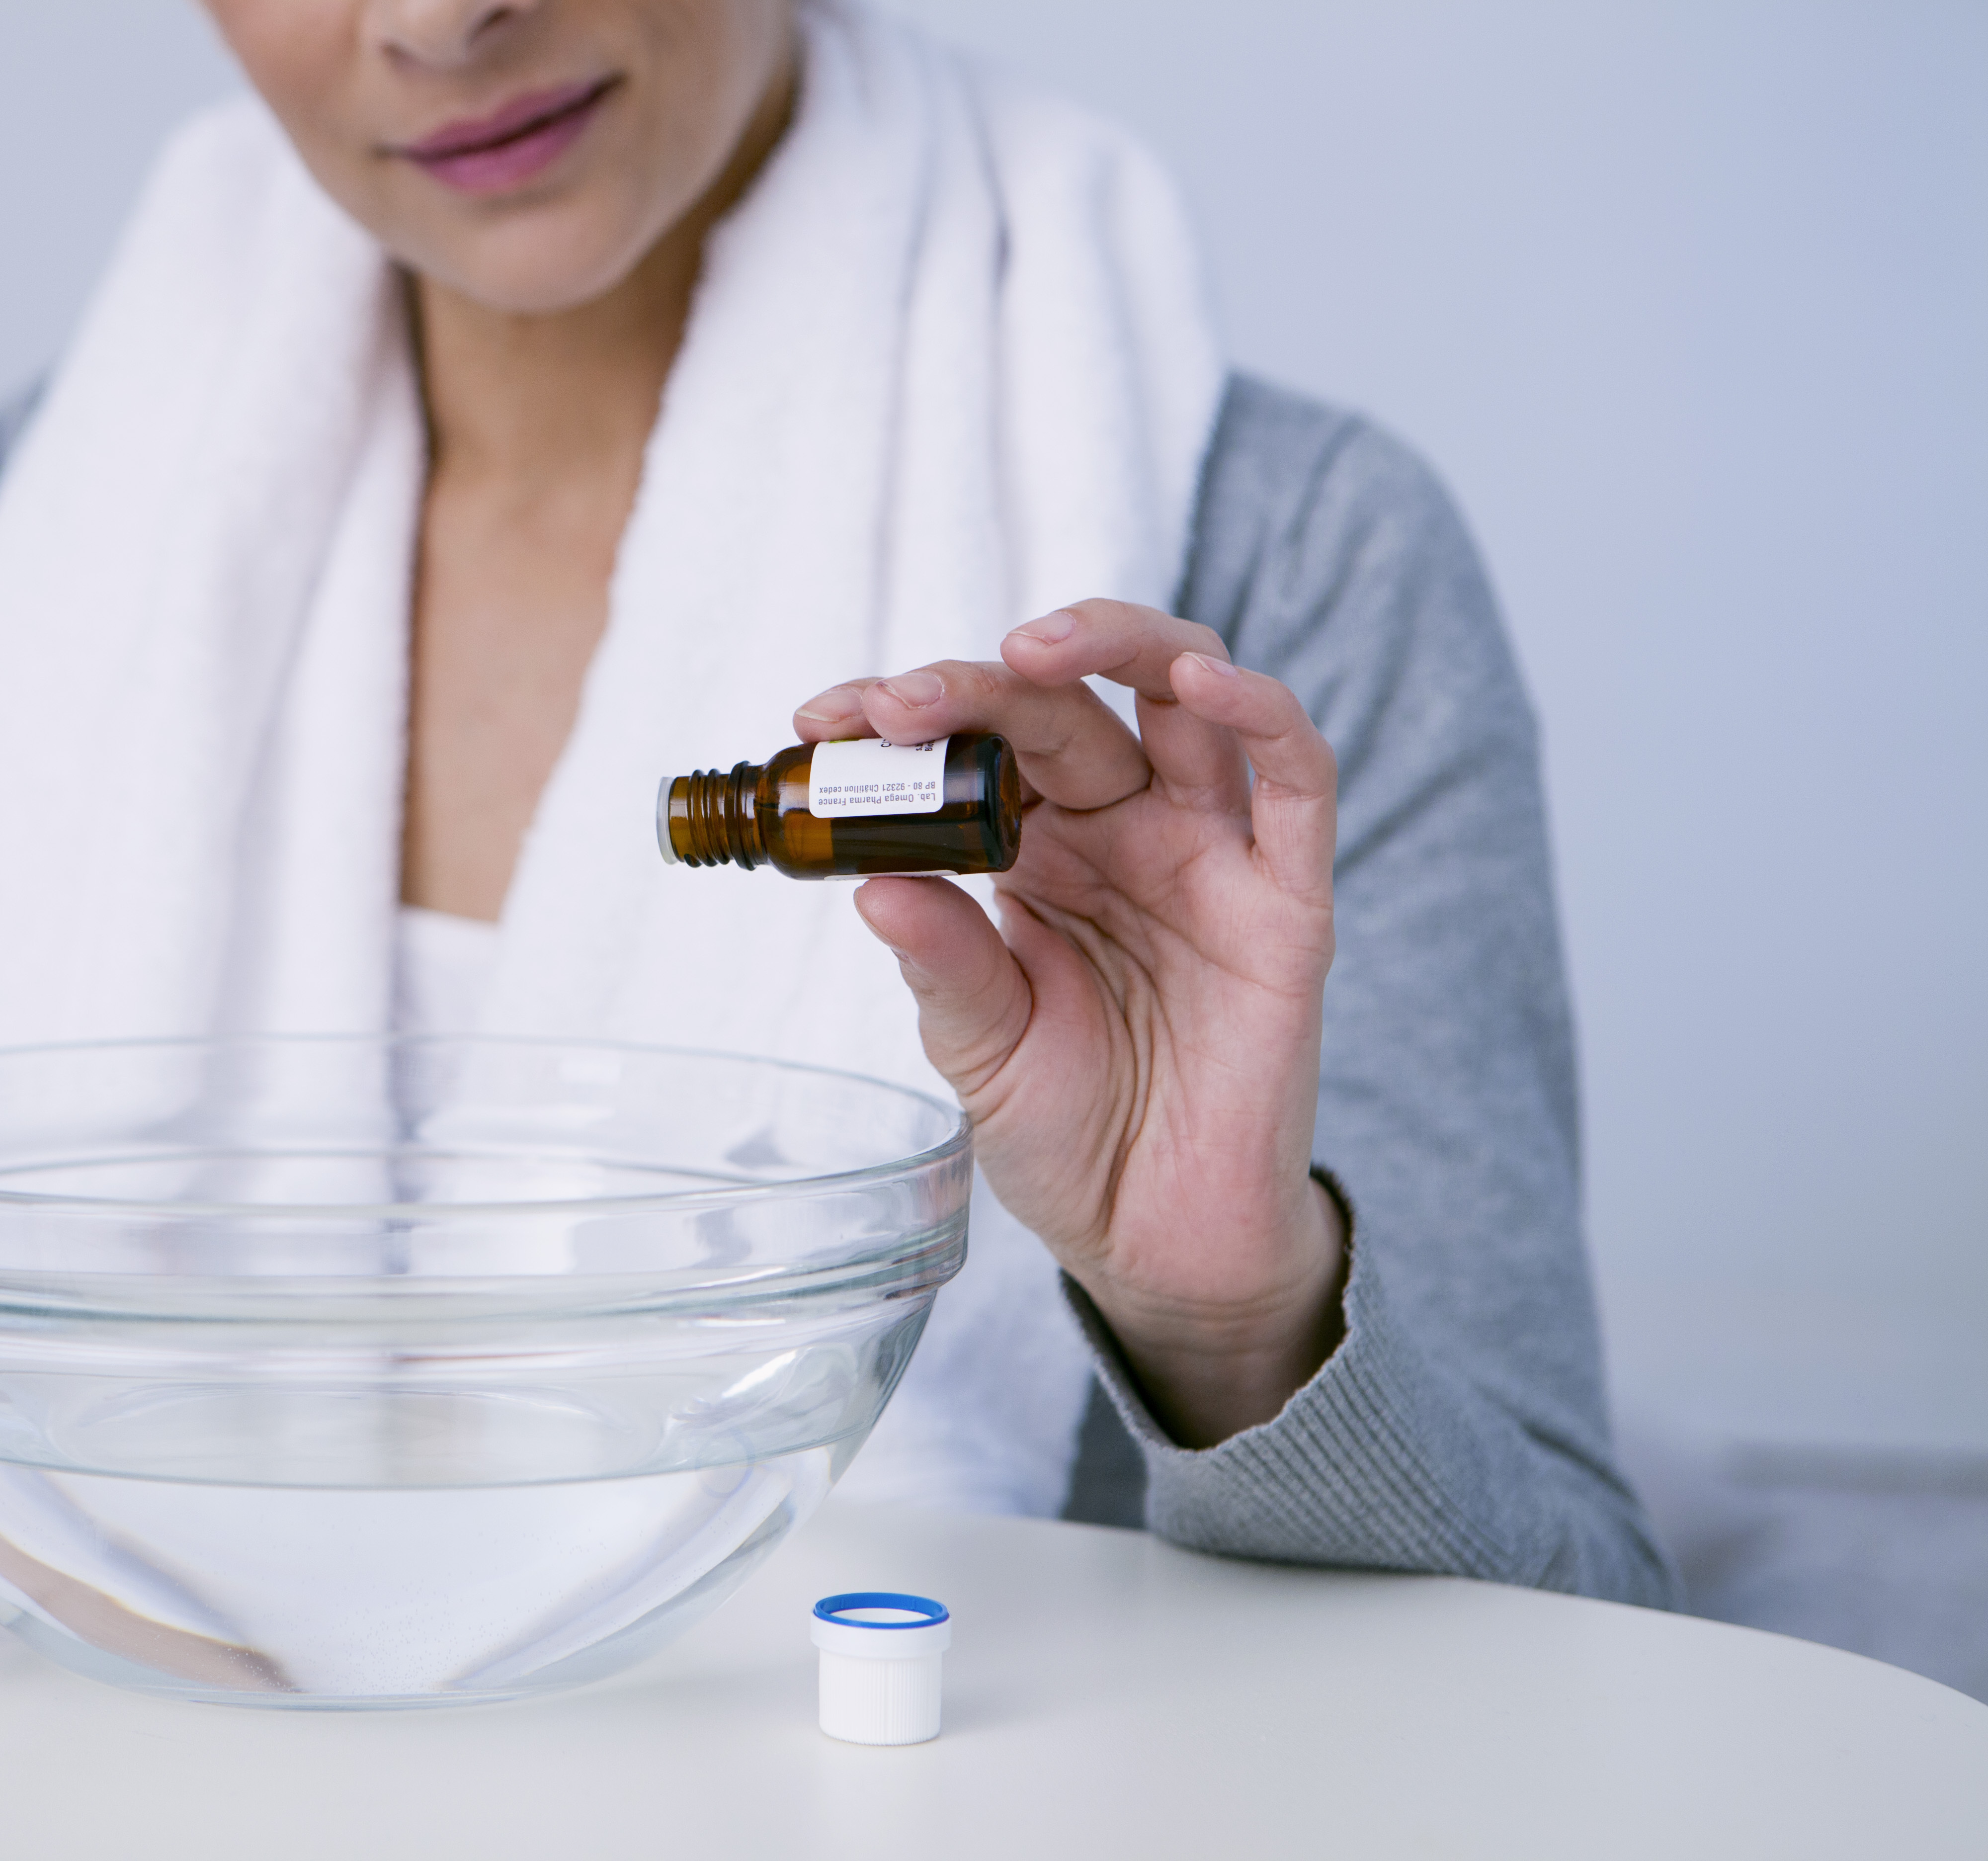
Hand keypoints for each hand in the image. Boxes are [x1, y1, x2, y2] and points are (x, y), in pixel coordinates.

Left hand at [793, 601, 1347, 1446]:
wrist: (1157, 1241)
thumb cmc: (1071, 1134)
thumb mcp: (981, 1051)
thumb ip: (945, 965)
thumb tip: (871, 884)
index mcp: (1040, 857)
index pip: (980, 750)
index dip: (909, 720)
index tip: (822, 722)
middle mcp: (1125, 834)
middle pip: (1065, 709)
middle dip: (980, 684)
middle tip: (903, 702)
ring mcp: (1209, 857)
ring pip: (1184, 701)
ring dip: (1118, 645)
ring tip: (1036, 647)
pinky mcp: (1287, 901)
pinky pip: (1297, 780)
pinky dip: (1259, 711)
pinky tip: (1205, 680)